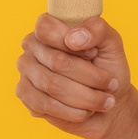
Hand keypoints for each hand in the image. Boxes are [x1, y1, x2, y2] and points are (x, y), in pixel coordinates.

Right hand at [16, 13, 134, 138]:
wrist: (110, 103)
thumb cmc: (108, 68)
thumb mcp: (111, 43)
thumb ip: (97, 30)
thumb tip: (73, 39)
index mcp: (50, 27)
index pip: (47, 29)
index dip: (75, 45)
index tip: (95, 54)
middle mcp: (32, 46)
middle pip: (57, 61)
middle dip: (90, 76)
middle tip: (111, 84)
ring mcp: (26, 71)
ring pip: (52, 85)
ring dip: (85, 96)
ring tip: (105, 101)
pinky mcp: (25, 95)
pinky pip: (45, 104)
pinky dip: (72, 111)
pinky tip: (86, 111)